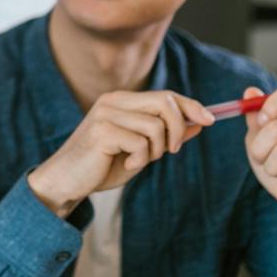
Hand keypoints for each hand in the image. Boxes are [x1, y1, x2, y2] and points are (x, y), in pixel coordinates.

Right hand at [28, 90, 216, 216]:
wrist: (67, 181)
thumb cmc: (101, 166)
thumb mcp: (140, 151)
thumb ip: (165, 135)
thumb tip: (197, 123)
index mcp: (121, 100)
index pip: (164, 95)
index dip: (190, 106)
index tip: (209, 120)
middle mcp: (113, 101)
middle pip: (164, 102)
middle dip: (177, 128)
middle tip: (170, 151)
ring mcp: (106, 114)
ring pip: (156, 126)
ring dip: (155, 150)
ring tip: (138, 161)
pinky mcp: (102, 131)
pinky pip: (141, 143)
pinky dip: (140, 159)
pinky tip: (125, 164)